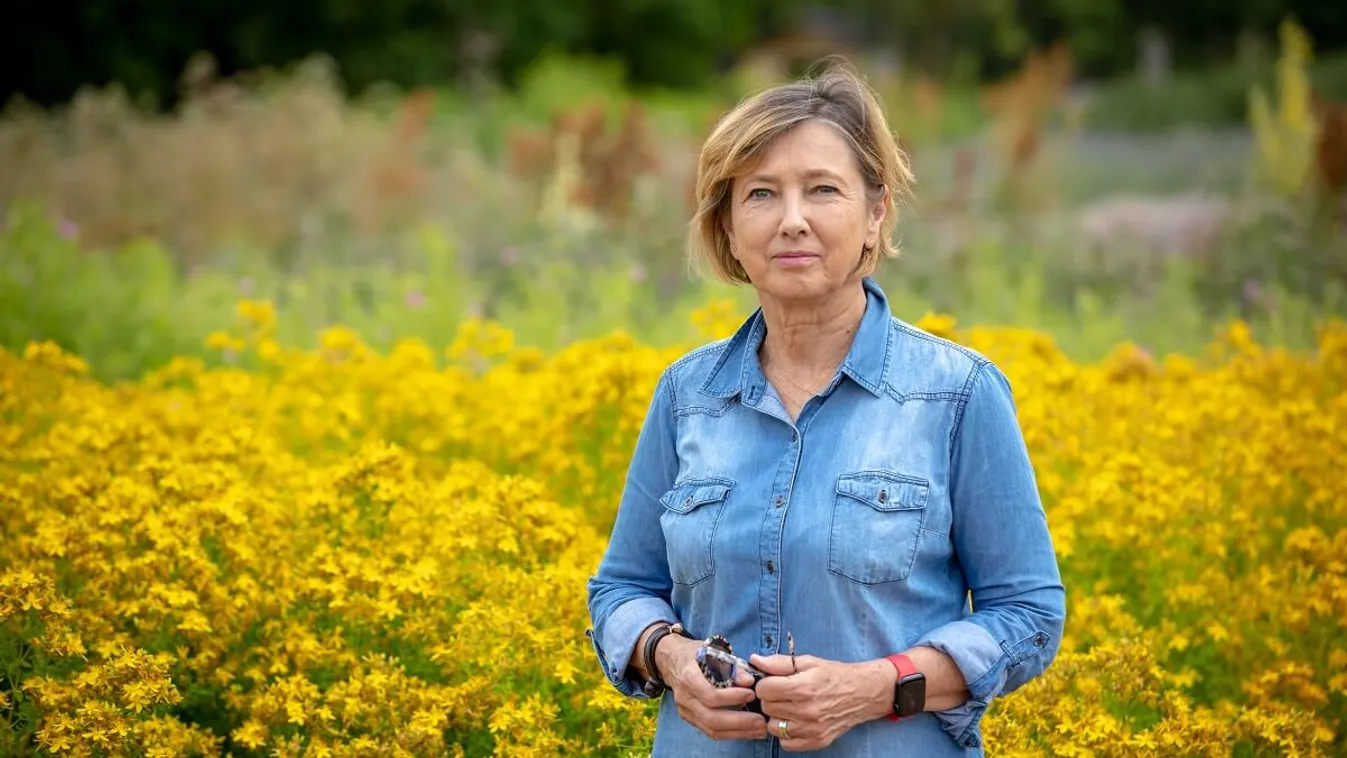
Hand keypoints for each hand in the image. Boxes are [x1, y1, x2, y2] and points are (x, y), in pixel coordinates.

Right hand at [656, 636, 768, 741]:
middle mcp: (684, 697)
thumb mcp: (713, 651)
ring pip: (712, 729)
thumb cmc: (697, 654)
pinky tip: (748, 731)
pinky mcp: (690, 719)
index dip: (732, 697)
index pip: (710, 694)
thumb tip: (749, 681)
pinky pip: (711, 732)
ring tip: (760, 729)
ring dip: (739, 732)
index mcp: (689, 676)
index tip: (751, 694)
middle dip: (740, 721)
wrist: (672, 660)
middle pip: (711, 718)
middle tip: (761, 720)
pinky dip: (731, 734)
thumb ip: (732, 666)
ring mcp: (685, 710)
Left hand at [750, 653, 894, 751]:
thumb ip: (779, 662)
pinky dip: (786, 733)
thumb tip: (755, 660)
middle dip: (771, 698)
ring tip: (789, 706)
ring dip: (777, 716)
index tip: (773, 681)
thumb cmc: (833, 675)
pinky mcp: (817, 742)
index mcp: (804, 687)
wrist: (863, 693)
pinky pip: (786, 743)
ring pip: (773, 726)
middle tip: (783, 693)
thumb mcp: (807, 662)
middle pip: (767, 707)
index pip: (764, 690)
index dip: (765, 683)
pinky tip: (795, 720)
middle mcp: (807, 711)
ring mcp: (812, 729)